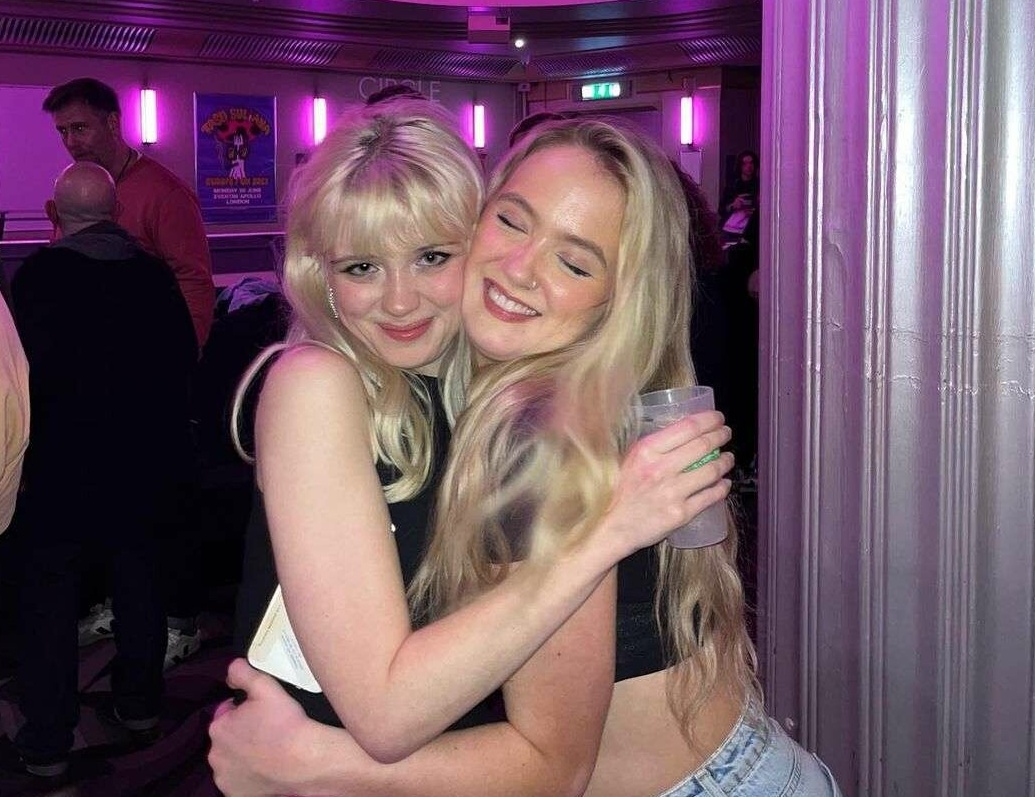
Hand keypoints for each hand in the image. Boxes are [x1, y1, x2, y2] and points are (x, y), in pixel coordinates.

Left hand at [208, 658, 317, 796]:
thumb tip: (232, 669)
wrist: (305, 760)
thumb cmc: (286, 725)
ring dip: (243, 755)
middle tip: (267, 730)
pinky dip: (248, 775)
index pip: (226, 714)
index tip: (261, 714)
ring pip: (232, 760)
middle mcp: (216, 755)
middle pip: (228, 738)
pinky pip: (239, 781)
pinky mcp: (236, 794)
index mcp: (219, 728)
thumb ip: (243, 673)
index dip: (244, 711)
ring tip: (268, 749)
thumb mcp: (266, 687)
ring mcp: (225, 778)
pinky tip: (265, 766)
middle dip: (242, 733)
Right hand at [604, 411, 733, 557]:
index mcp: (647, 450)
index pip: (687, 427)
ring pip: (711, 471)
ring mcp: (672, 492)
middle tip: (726, 433)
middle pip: (703, 446)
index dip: (709, 420)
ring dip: (725, 462)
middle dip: (721, 436)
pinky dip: (722, 488)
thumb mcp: (629, 459)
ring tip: (728, 458)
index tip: (718, 418)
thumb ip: (652, 446)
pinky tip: (724, 483)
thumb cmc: (617, 491)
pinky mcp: (680, 514)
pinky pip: (710, 497)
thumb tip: (681, 433)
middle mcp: (661, 469)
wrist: (609, 527)